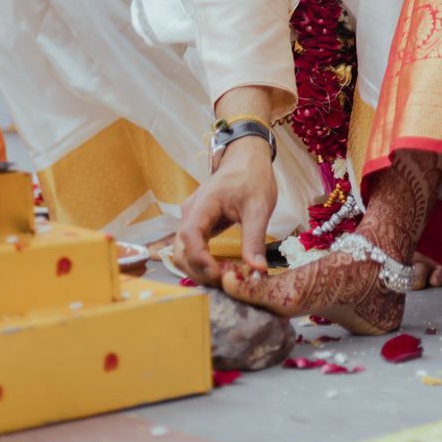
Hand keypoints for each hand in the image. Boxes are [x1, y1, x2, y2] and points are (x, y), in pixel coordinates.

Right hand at [172, 136, 276, 285]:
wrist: (247, 158)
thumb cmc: (253, 177)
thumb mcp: (259, 207)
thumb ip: (255, 238)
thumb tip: (257, 270)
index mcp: (204, 203)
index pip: (190, 236)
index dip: (200, 259)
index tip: (220, 274)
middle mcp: (191, 211)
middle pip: (181, 249)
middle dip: (199, 270)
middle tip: (224, 283)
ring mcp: (192, 217)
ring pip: (183, 252)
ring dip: (198, 270)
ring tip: (223, 278)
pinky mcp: (197, 223)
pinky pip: (191, 247)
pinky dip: (201, 262)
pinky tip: (219, 269)